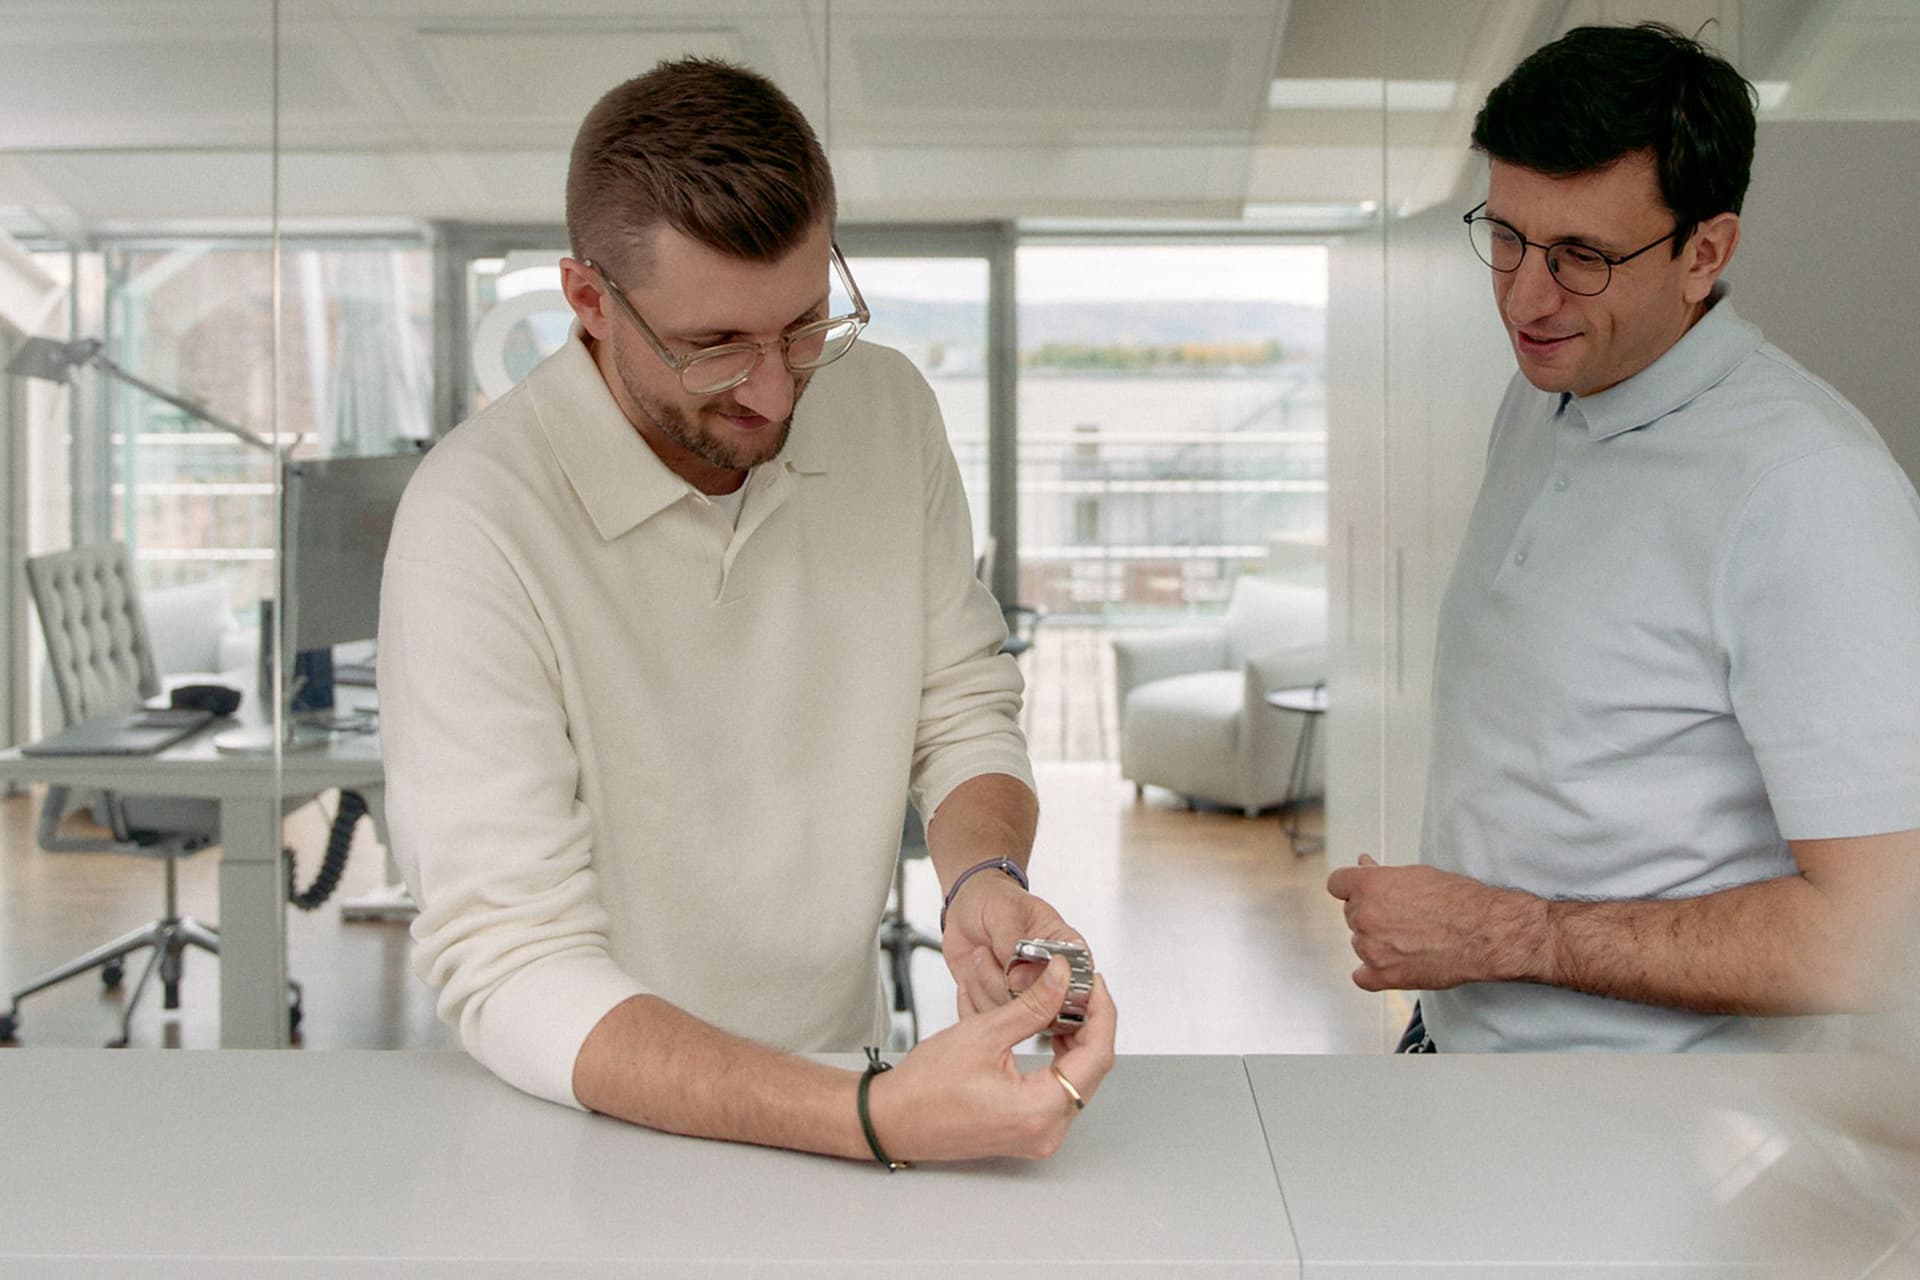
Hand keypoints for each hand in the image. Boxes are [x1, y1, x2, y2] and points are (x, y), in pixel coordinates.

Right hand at [867, 954, 1117, 1160]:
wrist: (893, 1120)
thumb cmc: (925, 1086)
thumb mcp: (982, 1034)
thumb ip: (1032, 1005)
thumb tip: (1063, 978)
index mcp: (1038, 1110)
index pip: (1097, 1056)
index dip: (1102, 1013)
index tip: (1094, 984)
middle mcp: (1046, 1131)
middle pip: (1092, 1070)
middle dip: (1091, 1024)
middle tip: (1080, 989)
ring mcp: (1038, 1136)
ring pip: (1078, 1081)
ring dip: (1077, 1042)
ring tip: (1064, 1005)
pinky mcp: (1028, 1132)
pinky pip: (1059, 1093)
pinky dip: (1060, 1061)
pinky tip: (1051, 1034)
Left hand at [940, 871, 1085, 1016]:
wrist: (966, 910)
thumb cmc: (995, 900)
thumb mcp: (1005, 910)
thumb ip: (1014, 944)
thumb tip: (1020, 978)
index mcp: (1066, 948)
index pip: (1078, 980)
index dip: (1055, 986)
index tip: (1026, 972)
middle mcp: (1050, 976)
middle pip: (1046, 1006)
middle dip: (1011, 985)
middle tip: (997, 957)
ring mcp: (1026, 994)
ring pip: (1015, 1014)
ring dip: (988, 983)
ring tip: (983, 954)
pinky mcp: (1001, 1006)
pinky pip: (990, 1017)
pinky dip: (973, 994)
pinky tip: (975, 970)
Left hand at [1326, 854, 1545, 990]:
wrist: (1484, 933)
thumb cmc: (1459, 901)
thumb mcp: (1416, 874)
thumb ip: (1382, 874)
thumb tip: (1364, 866)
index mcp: (1368, 886)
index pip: (1337, 884)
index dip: (1351, 888)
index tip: (1359, 892)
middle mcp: (1363, 916)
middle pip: (1351, 914)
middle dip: (1371, 914)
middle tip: (1400, 916)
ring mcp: (1370, 948)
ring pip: (1359, 943)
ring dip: (1376, 942)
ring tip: (1410, 938)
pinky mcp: (1383, 975)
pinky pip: (1361, 977)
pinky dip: (1373, 973)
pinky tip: (1388, 965)